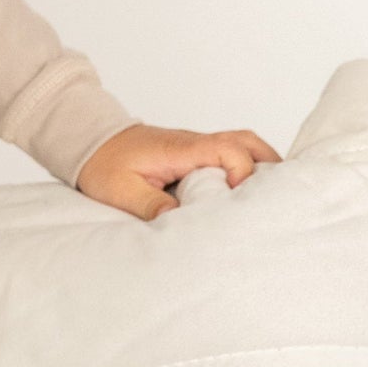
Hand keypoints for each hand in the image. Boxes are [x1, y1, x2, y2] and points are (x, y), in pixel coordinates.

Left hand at [77, 122, 281, 220]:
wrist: (89, 142)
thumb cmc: (103, 165)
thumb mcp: (121, 192)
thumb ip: (152, 206)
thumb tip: (183, 224)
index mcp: (181, 149)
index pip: (228, 149)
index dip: (243, 171)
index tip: (238, 197)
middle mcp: (195, 143)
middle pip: (247, 142)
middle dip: (268, 167)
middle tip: (278, 197)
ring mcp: (196, 148)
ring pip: (243, 146)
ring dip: (259, 167)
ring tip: (269, 199)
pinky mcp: (193, 155)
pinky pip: (229, 155)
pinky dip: (245, 169)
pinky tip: (246, 196)